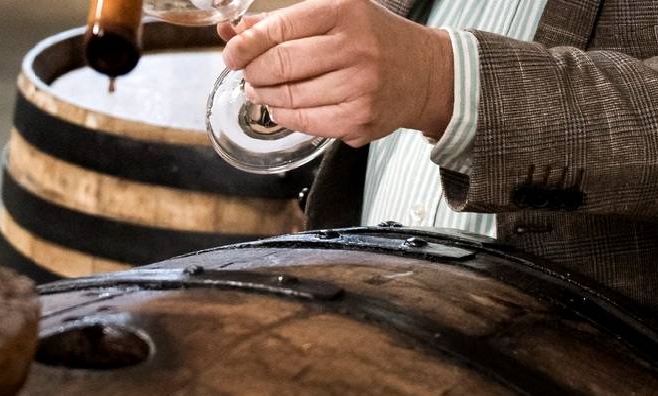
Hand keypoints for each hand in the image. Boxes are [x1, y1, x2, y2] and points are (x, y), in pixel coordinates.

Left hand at [219, 0, 454, 146]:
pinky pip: (305, 122)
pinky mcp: (360, 118)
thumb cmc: (373, 40)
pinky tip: (286, 107)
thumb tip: (233, 31)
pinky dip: (286, 116)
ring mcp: (359, 85)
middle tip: (249, 74)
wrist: (425, 73)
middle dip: (253, 72)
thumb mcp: (334, 16)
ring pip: (288, 97)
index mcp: (344, 11)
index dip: (246, 44)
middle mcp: (354, 46)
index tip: (232, 52)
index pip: (279, 27)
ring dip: (265, 97)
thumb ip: (282, 23)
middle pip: (279, 64)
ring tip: (264, 90)